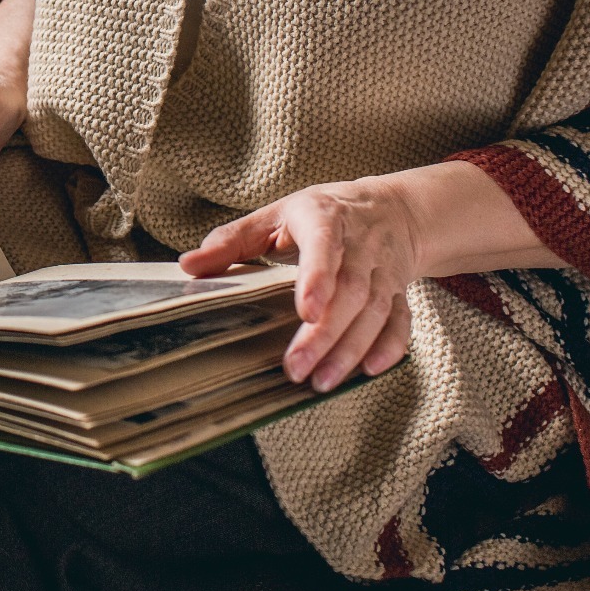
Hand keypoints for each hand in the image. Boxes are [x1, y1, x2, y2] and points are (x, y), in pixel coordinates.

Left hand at [178, 177, 418, 392]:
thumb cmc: (322, 214)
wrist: (390, 209)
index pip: (324, 246)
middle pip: (350, 291)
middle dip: (324, 334)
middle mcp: (360, 244)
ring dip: (350, 349)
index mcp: (324, 217)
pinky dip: (390, 347)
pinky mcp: (399, 290)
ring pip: (375, 311)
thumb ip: (232, 239)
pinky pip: (401, 320)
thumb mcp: (275, 215)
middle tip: (296, 369)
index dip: (318, 278)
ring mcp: (383, 269)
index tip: (305, 311)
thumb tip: (188, 265)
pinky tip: (369, 371)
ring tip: (321, 381)